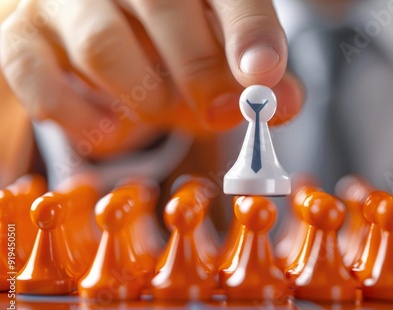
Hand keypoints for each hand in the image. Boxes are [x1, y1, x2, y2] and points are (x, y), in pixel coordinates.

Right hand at [0, 0, 302, 157]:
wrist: (89, 29)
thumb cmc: (163, 45)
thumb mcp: (216, 57)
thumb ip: (250, 79)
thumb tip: (285, 103)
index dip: (248, 31)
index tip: (264, 75)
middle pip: (162, 6)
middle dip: (197, 71)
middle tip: (216, 111)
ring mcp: (65, 1)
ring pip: (103, 43)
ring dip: (143, 96)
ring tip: (157, 111)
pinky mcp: (23, 37)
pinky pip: (37, 76)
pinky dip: (78, 116)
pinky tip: (109, 131)